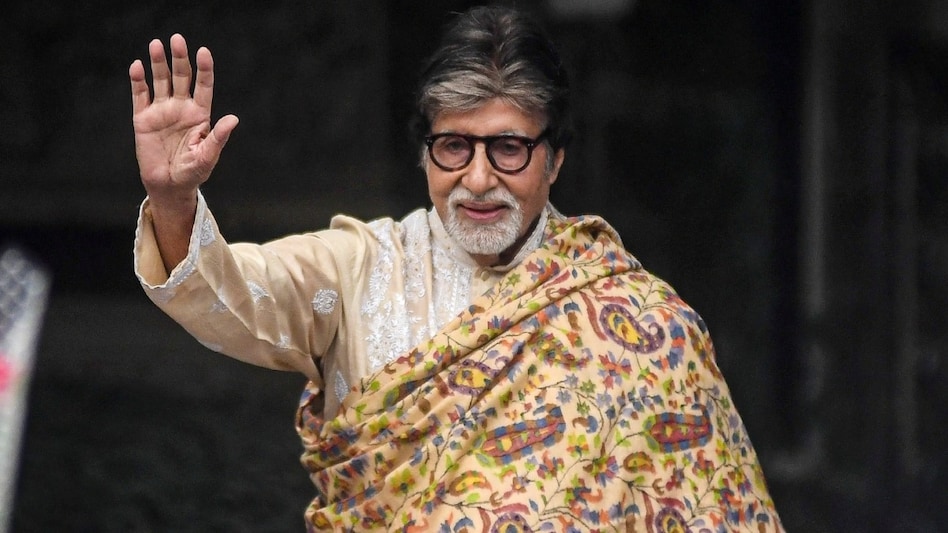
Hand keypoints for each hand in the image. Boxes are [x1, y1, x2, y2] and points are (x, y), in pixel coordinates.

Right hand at [129, 34, 237, 208]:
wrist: (169, 185)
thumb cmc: (193, 172)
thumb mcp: (208, 156)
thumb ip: (218, 137)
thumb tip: (233, 119)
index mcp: (200, 114)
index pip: (203, 86)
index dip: (204, 69)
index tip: (203, 51)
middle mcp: (181, 108)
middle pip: (181, 77)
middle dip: (179, 58)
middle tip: (177, 39)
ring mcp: (162, 111)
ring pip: (160, 81)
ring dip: (158, 63)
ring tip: (156, 44)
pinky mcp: (143, 118)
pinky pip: (140, 95)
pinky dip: (138, 80)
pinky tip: (138, 66)